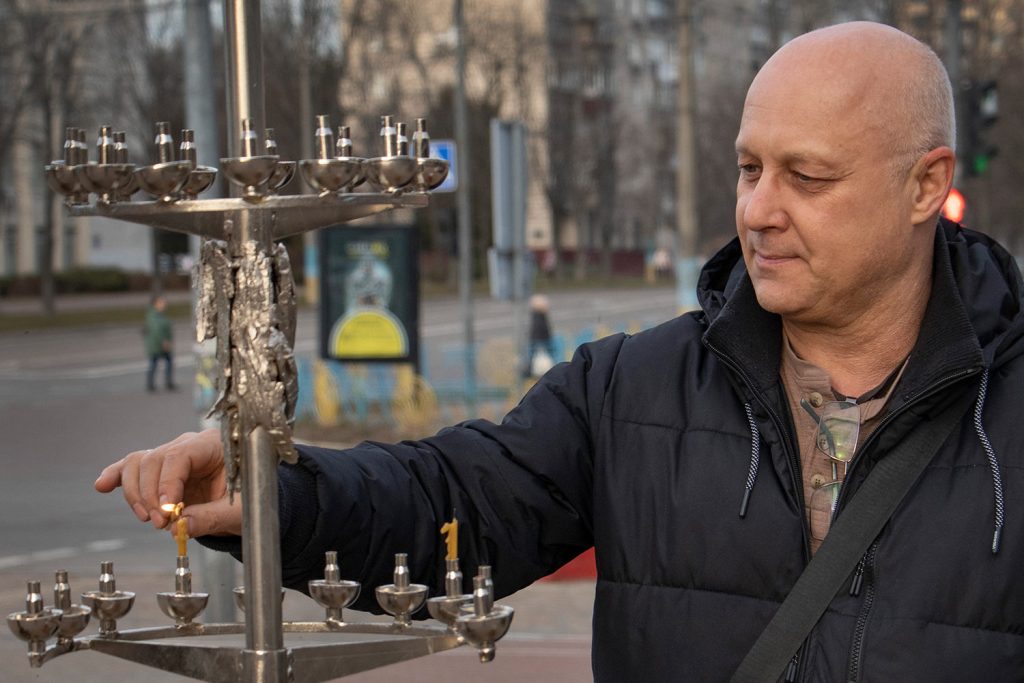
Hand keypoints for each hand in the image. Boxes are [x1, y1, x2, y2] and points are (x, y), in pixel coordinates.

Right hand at [94, 428, 240, 536]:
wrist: (246, 502)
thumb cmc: (248, 499)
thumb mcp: (239, 511)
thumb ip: (212, 517)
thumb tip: (179, 527)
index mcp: (214, 445)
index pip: (179, 455)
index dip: (167, 483)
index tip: (168, 510)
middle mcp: (189, 445)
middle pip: (154, 460)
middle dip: (151, 494)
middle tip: (161, 523)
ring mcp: (171, 455)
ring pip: (138, 464)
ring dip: (135, 493)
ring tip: (149, 519)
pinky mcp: (160, 471)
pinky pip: (132, 467)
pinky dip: (117, 476)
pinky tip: (102, 486)